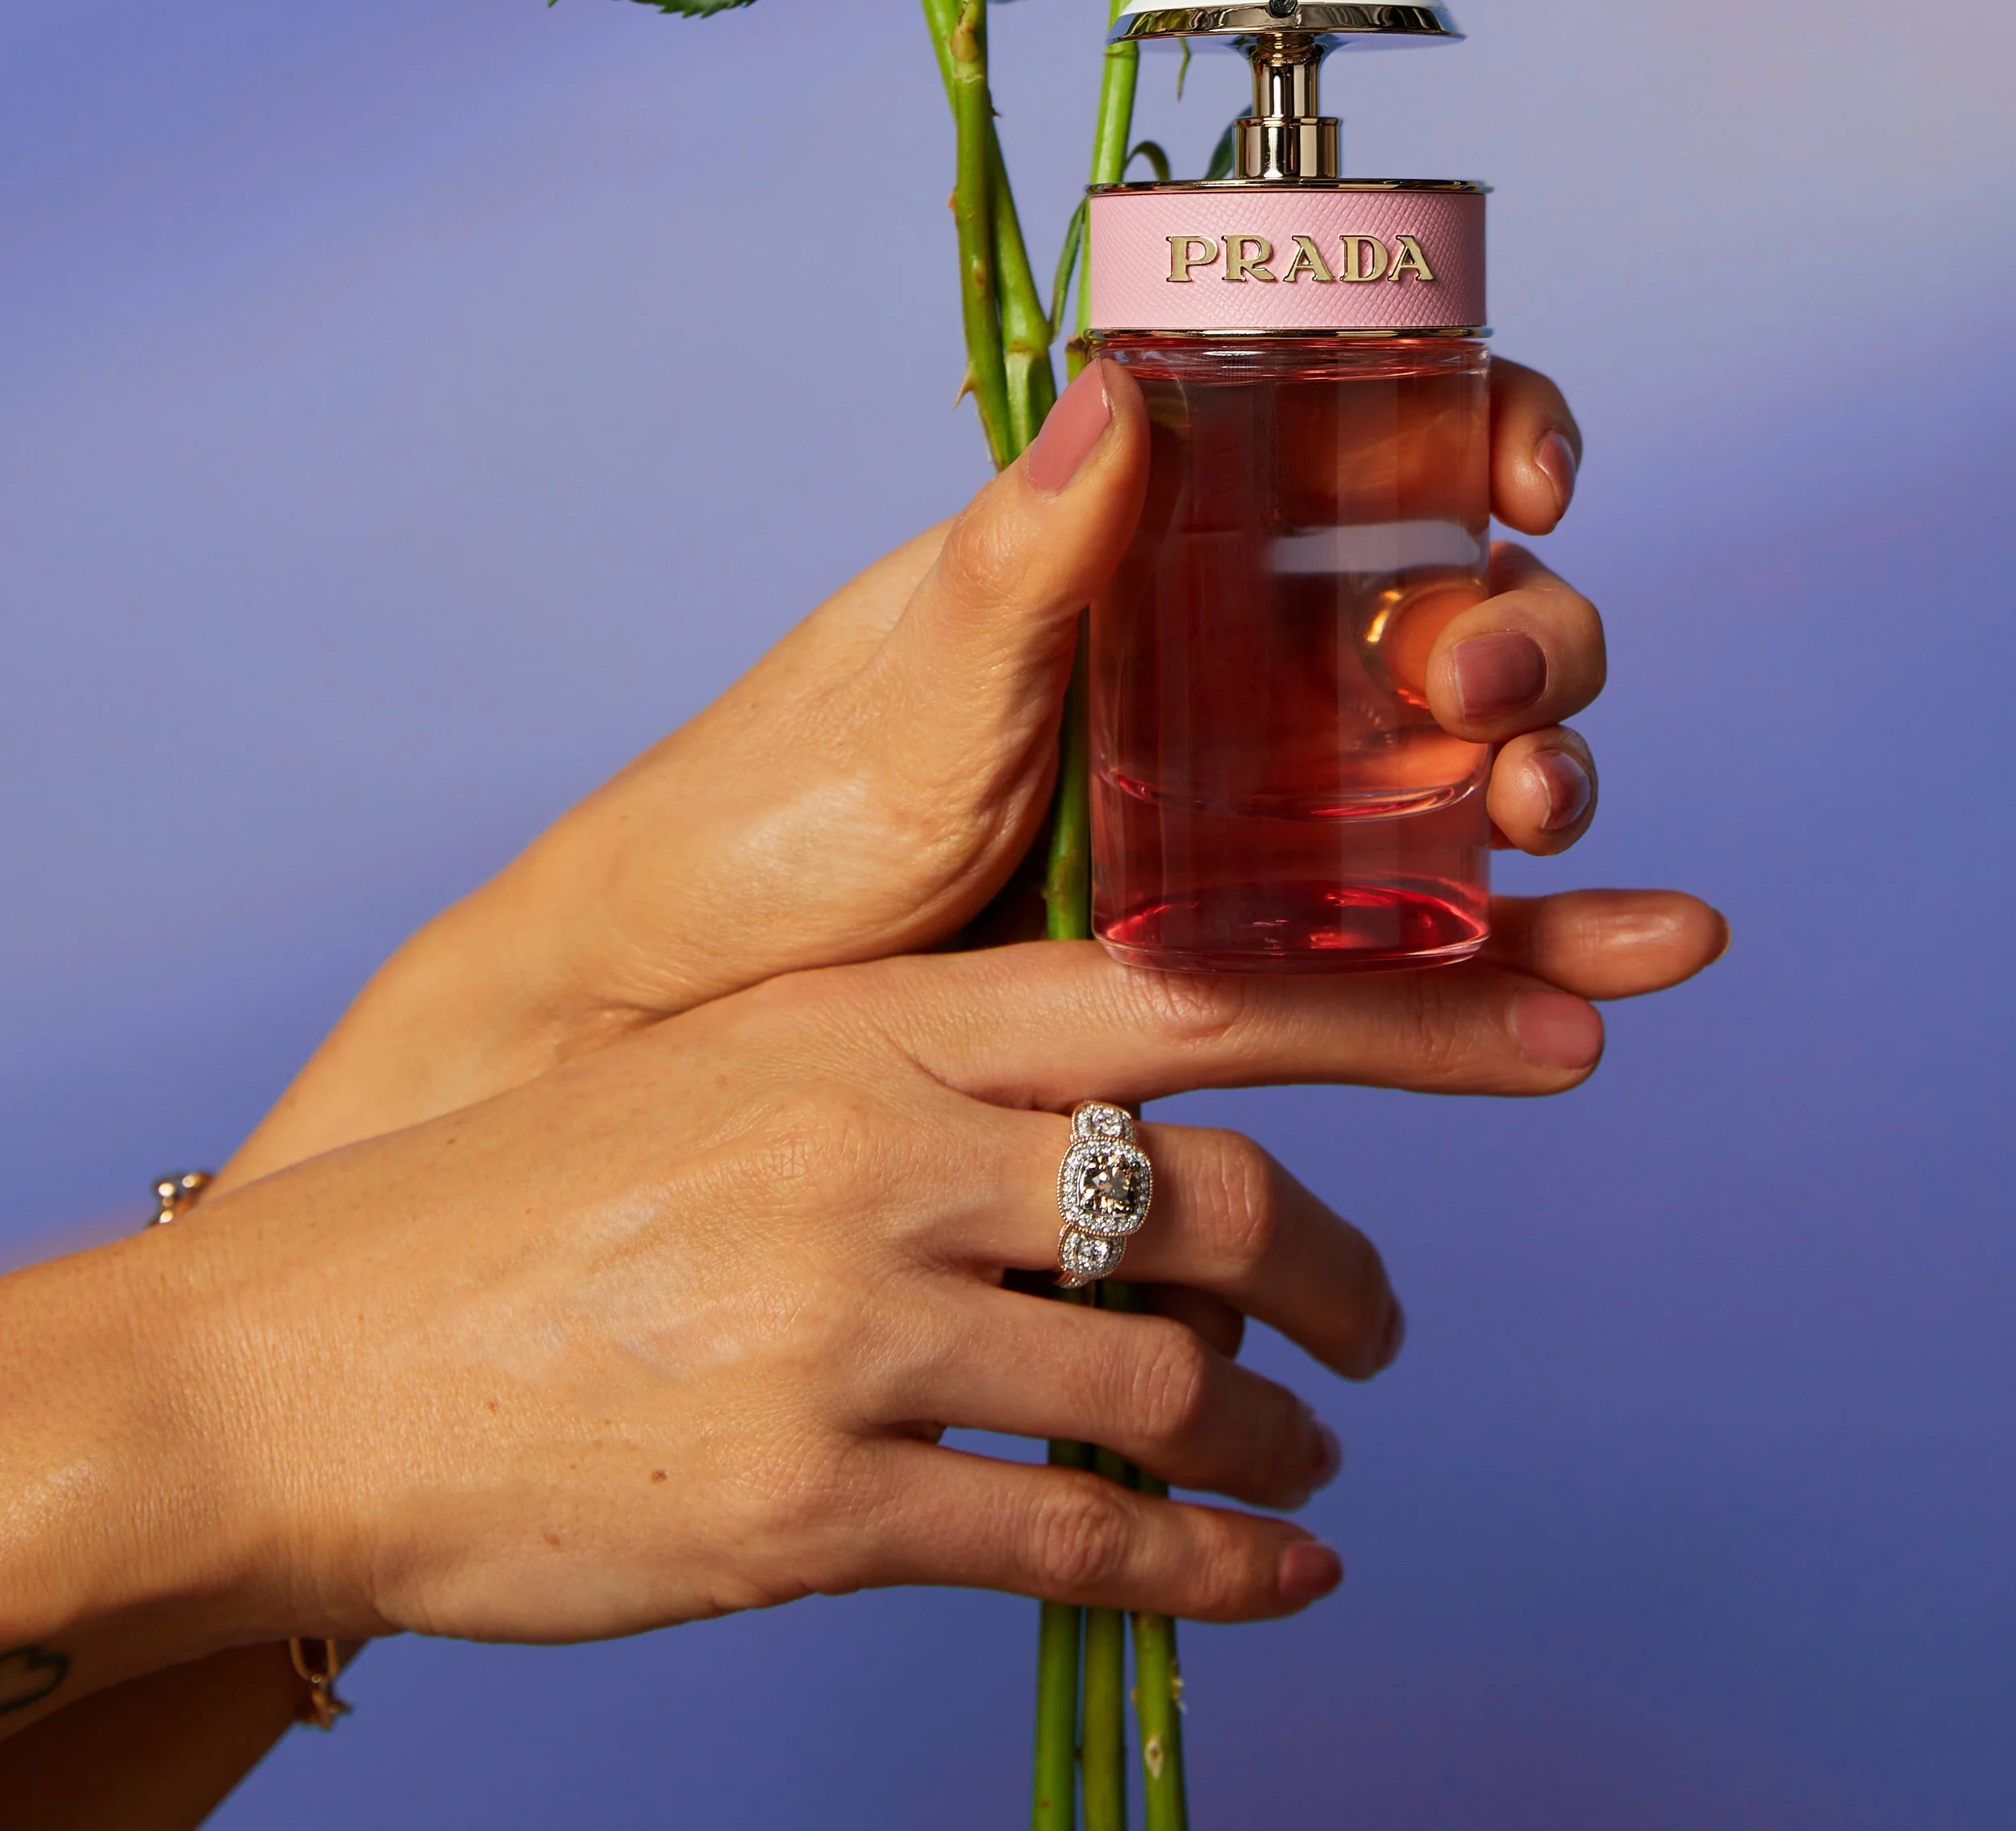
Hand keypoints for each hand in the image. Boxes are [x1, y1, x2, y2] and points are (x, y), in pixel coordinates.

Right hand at [23, 901, 1721, 1700]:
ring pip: (1162, 1379)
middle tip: (1383, 1332)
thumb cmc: (523, 1207)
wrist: (302, 1357)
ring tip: (1304, 1464)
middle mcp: (879, 1152)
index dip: (1393, 1023)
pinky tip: (1267, 1582)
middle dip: (1346, 1272)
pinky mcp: (807, 1502)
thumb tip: (1108, 1133)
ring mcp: (847, 1329)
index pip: (1188, 996)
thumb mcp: (732, 1072)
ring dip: (1269, 1438)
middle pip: (1214, 1194)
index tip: (1548, 1038)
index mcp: (870, 1021)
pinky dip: (1207, 1574)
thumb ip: (916, 1079)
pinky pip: (1071, 1542)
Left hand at [228, 355, 1609, 1180]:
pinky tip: (1611, 984)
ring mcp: (1242, 816)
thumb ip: (1025, 555)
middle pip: (1450, 612)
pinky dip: (1525, 951)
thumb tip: (1118, 380)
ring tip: (1544, 830)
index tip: (1520, 481)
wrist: (684, 1035)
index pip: (1361, 449)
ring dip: (1550, 784)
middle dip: (1528, 637)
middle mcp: (1218, 670)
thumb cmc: (768, 826)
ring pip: (1456, 772)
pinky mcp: (1243, 955)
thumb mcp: (910, 687)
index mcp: (1148, 557)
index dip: (1480, 436)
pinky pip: (1407, 938)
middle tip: (1483, 698)